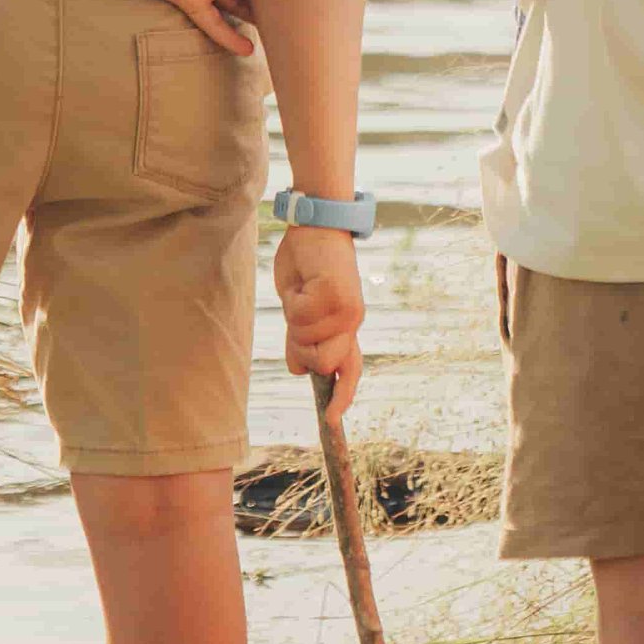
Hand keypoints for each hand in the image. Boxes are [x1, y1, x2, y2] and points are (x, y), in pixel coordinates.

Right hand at [275, 225, 363, 412]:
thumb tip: (300, 370)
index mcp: (347, 326)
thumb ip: (302, 338)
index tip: (331, 419)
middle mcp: (352, 321)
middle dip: (300, 347)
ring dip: (293, 319)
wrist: (316, 224)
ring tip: (301, 292)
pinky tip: (302, 281)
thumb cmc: (307, 265)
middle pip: (320, 362)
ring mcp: (346, 308)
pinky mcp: (336, 293)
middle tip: (296, 317)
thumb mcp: (299, 308)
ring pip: (306, 339)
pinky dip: (292, 301)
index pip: (349, 368)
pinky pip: (300, 315)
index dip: (342, 395)